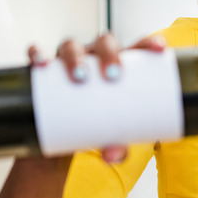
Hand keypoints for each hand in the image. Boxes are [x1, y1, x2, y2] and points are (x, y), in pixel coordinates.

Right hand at [28, 32, 166, 162]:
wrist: (62, 136)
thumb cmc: (98, 126)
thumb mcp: (111, 136)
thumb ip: (116, 147)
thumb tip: (113, 155)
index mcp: (119, 64)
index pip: (137, 45)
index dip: (149, 42)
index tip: (160, 50)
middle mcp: (94, 56)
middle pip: (105, 42)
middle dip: (110, 54)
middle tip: (113, 76)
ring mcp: (68, 59)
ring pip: (71, 45)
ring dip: (75, 56)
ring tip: (79, 77)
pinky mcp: (44, 69)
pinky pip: (37, 53)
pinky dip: (37, 53)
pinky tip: (40, 63)